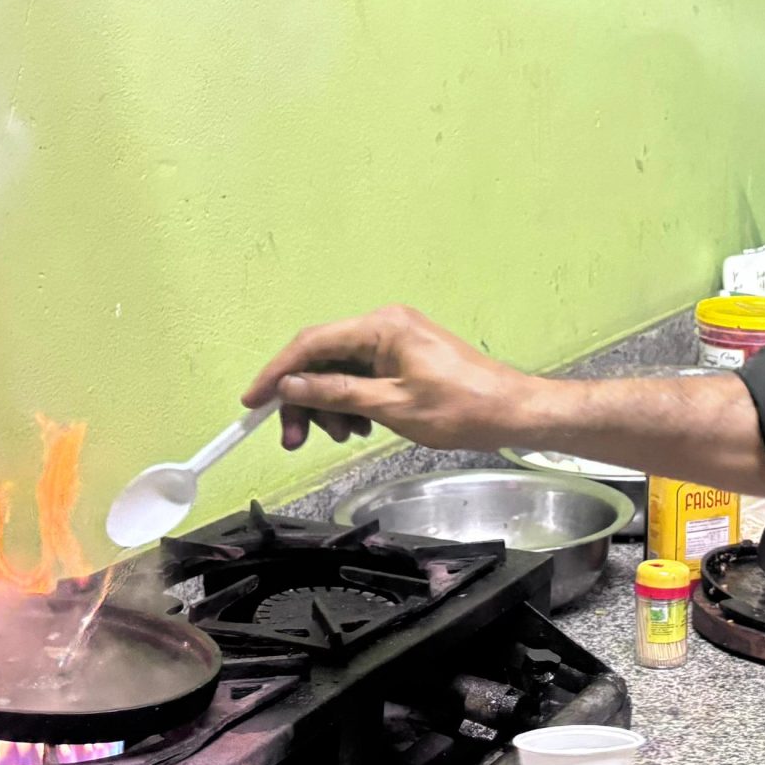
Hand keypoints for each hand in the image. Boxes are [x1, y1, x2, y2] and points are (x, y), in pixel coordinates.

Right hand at [242, 306, 538, 450]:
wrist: (511, 412)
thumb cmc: (458, 409)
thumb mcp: (390, 407)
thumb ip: (336, 394)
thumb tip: (290, 387)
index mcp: (381, 326)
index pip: (312, 343)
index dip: (277, 373)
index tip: (253, 402)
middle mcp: (384, 324)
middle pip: (323, 358)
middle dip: (304, 399)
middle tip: (295, 440)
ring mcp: (396, 339)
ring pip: (340, 370)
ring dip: (330, 405)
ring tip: (342, 436)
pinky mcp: (404, 356)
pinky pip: (362, 375)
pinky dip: (352, 402)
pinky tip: (359, 427)